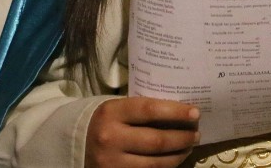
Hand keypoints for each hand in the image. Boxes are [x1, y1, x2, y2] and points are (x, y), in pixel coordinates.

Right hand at [85, 97, 200, 167]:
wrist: (75, 145)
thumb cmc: (105, 121)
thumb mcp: (118, 109)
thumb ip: (143, 110)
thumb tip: (181, 112)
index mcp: (112, 113)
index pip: (150, 110)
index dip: (176, 112)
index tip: (195, 113)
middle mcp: (110, 138)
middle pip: (157, 141)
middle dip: (182, 138)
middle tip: (196, 134)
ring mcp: (111, 163)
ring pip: (155, 164)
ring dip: (178, 156)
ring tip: (188, 147)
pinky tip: (174, 160)